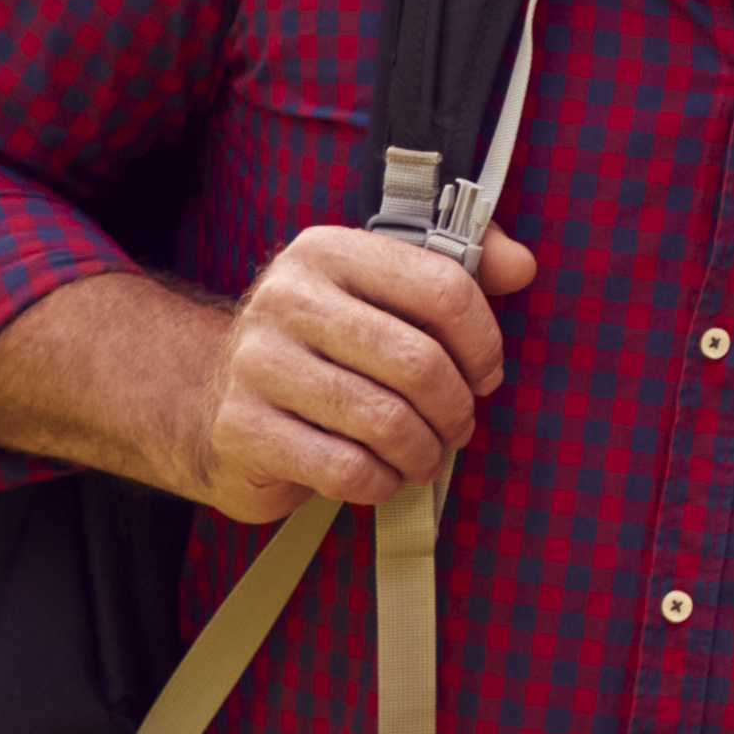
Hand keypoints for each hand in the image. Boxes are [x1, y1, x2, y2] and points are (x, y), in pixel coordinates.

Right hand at [183, 226, 536, 522]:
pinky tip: (381, 474)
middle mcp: (287, 299)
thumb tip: (521, 265)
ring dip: (422, 451)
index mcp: (330, 251)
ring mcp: (258, 364)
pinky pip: (346, 468)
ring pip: (386, 420)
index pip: (442, 287)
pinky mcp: (243, 429)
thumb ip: (461, 266)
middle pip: (418, 361)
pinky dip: (381, 482)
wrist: (212, 399)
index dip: (483, 341)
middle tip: (458, 426)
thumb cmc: (323, 348)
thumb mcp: (381, 292)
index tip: (485, 373)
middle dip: (455, 408)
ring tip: (423, 455)